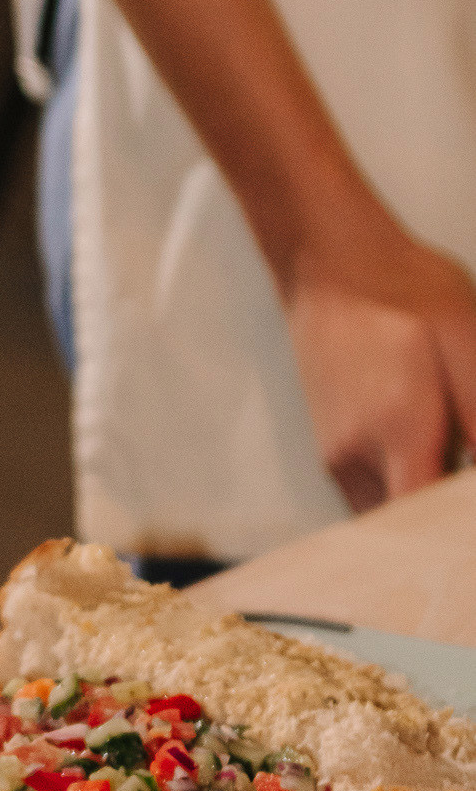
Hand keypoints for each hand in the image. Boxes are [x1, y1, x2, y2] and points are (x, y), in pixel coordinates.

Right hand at [283, 218, 475, 512]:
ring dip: (426, 503)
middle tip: (464, 470)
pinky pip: (373, 497)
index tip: (468, 505)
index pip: (431, 521)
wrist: (331, 262)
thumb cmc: (404, 291)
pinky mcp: (329, 451)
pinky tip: (426, 446)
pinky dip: (405, 489)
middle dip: (446, 517)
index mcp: (397, 429)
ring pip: (390, 517)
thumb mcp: (468, 341)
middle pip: (412, 527)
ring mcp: (336, 456)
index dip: (458, 528)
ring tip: (447, 445)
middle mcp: (357, 453)